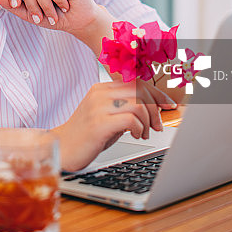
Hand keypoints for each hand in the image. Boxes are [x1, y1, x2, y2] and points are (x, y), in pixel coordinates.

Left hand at [0, 0, 102, 35]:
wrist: (80, 21)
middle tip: (41, 18)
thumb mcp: (30, 14)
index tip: (14, 6)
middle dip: (31, 5)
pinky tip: (66, 5)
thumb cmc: (56, 16)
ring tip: (54, 14)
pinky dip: (57, 2)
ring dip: (45, 7)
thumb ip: (13, 5)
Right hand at [51, 80, 165, 171]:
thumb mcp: (105, 116)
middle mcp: (100, 94)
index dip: (156, 93)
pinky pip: (131, 119)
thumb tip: (153, 108)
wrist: (62, 149)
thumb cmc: (86, 135)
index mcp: (102, 88)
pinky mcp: (99, 123)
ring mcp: (98, 107)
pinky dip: (140, 128)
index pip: (136, 82)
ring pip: (139, 104)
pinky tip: (137, 135)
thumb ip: (124, 108)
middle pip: (141, 90)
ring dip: (149, 121)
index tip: (168, 104)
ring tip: (145, 133)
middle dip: (156, 109)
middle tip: (158, 125)